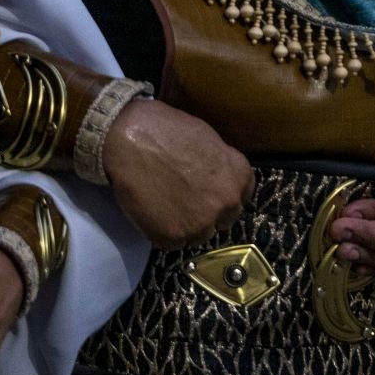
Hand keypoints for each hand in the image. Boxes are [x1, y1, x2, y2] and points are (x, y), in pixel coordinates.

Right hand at [105, 99, 253, 247]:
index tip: (208, 194)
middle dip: (206, 213)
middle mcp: (227, 203)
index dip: (221, 197)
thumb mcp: (211, 143)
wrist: (133, 140)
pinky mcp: (173, 237)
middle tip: (184, 202)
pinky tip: (153, 213)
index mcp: (240, 177)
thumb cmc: (170, 131)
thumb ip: (222, 168)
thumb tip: (219, 180)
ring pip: (198, 235)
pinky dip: (162, 232)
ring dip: (186, 226)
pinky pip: (173, 243)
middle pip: (222, 220)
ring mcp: (201, 223)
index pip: (240, 199)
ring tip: (166, 206)